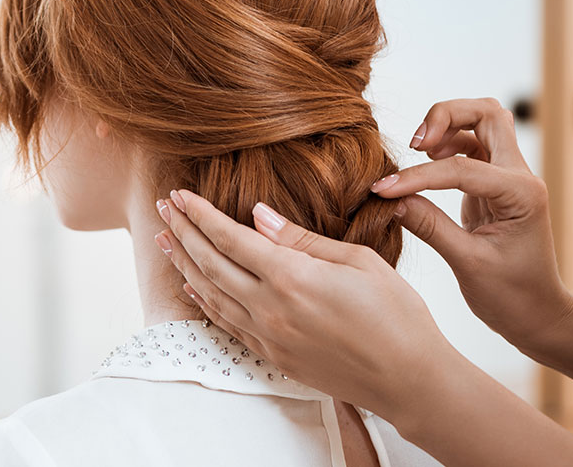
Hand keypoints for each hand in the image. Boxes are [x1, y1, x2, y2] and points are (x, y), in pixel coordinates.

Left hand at [155, 190, 461, 420]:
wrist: (409, 379)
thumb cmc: (396, 315)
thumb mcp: (358, 261)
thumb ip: (302, 239)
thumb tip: (258, 216)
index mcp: (293, 277)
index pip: (231, 238)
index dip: (201, 214)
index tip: (181, 194)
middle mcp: (272, 308)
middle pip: (211, 263)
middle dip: (184, 231)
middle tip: (164, 206)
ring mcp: (269, 336)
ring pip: (211, 294)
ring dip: (184, 264)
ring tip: (165, 239)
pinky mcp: (273, 355)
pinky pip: (227, 323)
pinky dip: (204, 300)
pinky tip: (192, 285)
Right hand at [371, 98, 572, 348]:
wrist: (539, 315)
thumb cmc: (511, 296)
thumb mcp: (466, 263)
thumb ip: (429, 225)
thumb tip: (390, 199)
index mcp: (520, 195)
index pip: (461, 168)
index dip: (417, 176)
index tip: (382, 189)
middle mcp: (521, 177)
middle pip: (488, 113)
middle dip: (446, 115)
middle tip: (415, 144)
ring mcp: (511, 177)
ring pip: (483, 122)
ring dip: (448, 125)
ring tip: (419, 151)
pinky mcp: (496, 185)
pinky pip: (473, 146)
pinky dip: (447, 145)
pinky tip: (428, 164)